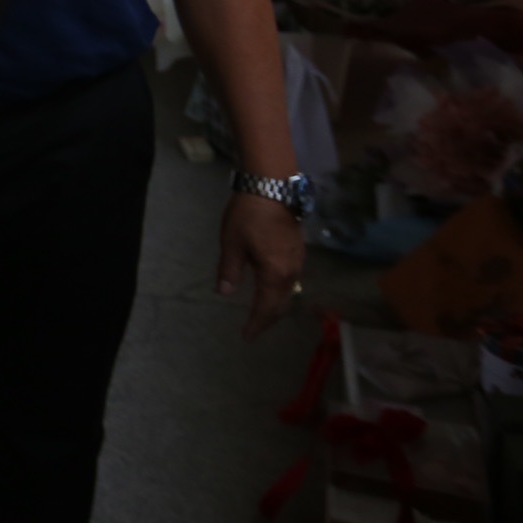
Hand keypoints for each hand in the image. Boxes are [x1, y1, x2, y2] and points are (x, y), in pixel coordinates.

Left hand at [218, 192, 304, 339]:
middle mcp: (292, 271)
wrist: (273, 185)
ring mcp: (298, 260)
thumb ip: (229, 270)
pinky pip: (291, 279)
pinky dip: (280, 291)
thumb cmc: (248, 214)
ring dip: (276, 306)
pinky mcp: (299, 250)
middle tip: (254, 329)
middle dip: (268, 319)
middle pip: (282, 304)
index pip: (267, 308)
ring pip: (289, 292)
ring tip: (261, 314)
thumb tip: (224, 293)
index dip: (257, 324)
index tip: (246, 336)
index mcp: (275, 273)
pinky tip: (271, 289)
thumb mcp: (232, 243)